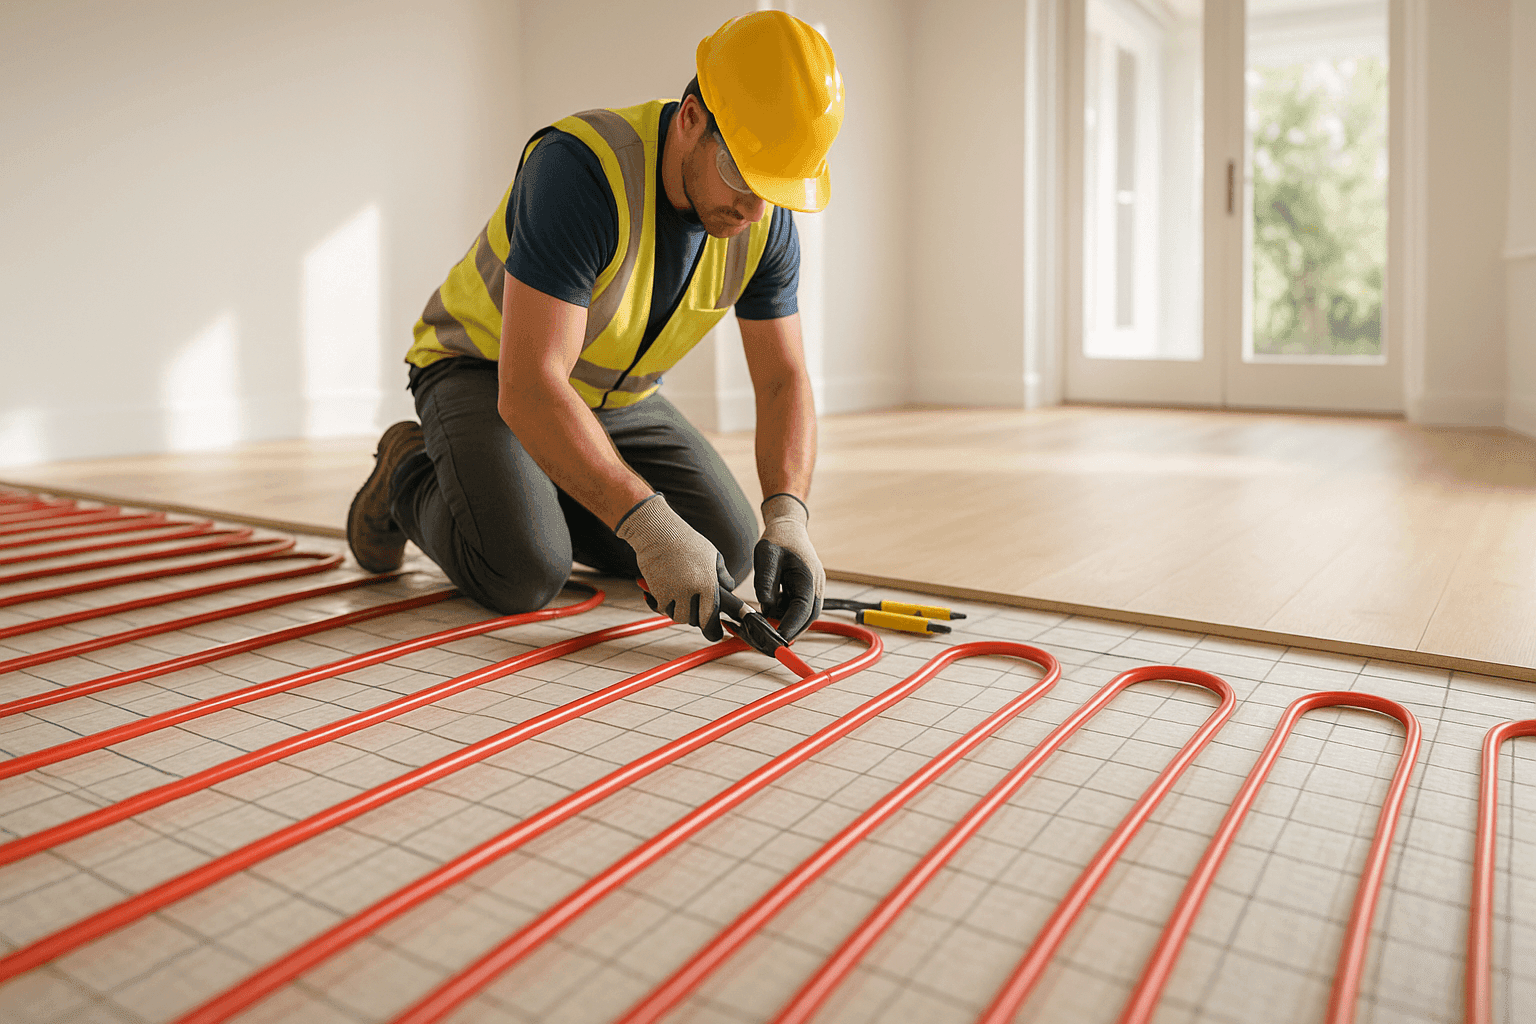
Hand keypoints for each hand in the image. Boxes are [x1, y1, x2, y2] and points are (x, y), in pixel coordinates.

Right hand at [616, 494, 735, 640]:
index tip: (715, 634)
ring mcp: (673, 592)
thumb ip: (722, 574)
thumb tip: (729, 588)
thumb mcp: (711, 555)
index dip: (714, 630)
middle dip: (696, 618)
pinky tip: (661, 593)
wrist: (657, 532)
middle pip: (694, 621)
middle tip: (694, 609)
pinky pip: (661, 608)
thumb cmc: (686, 541)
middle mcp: (691, 590)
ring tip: (680, 597)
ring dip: (679, 611)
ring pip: (677, 616)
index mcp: (708, 583)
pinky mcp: (657, 592)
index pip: (712, 616)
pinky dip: (662, 604)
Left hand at [754, 493, 823, 641]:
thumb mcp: (766, 555)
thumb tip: (765, 606)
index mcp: (808, 577)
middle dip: (787, 632)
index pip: (803, 610)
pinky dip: (781, 614)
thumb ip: (765, 580)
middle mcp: (815, 587)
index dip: (790, 627)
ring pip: (801, 617)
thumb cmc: (778, 539)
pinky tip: (765, 606)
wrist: (789, 528)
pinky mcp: (805, 593)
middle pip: (807, 619)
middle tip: (764, 639)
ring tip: (757, 618)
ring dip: (782, 622)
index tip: (776, 640)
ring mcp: (812, 590)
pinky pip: (795, 610)